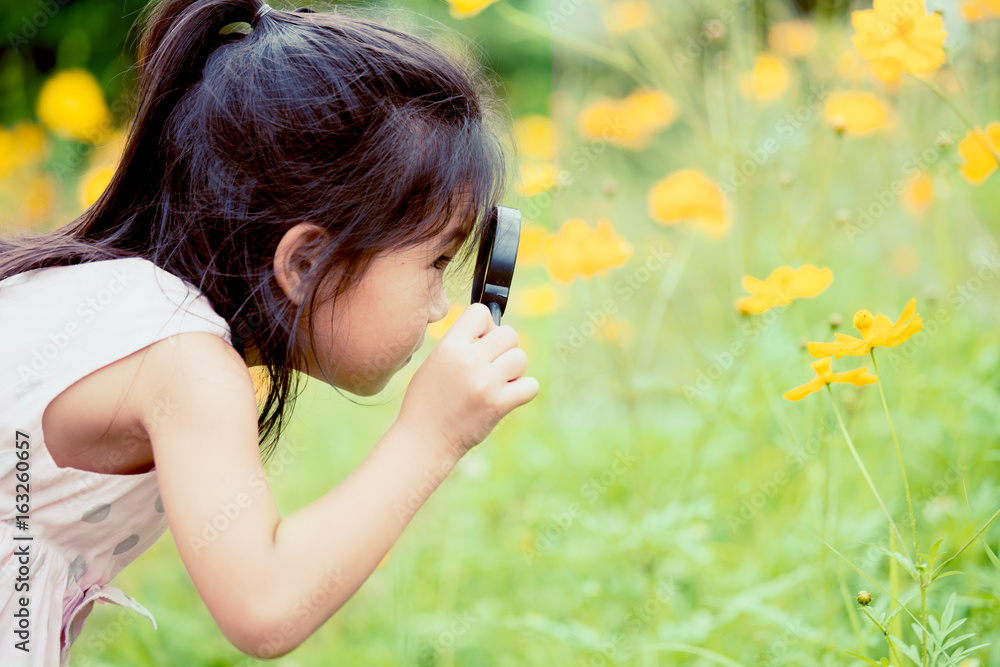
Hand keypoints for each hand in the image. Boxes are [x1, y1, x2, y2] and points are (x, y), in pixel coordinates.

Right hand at [396, 303, 539, 458]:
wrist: (424, 441)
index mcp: (449, 346)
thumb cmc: (428, 402)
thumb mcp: (434, 362)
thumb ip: (460, 344)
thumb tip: (492, 329)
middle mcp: (468, 360)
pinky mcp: (498, 404)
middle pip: (509, 334)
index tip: (480, 341)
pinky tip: (507, 397)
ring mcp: (485, 382)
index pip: (479, 312)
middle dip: (504, 348)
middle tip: (492, 366)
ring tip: (497, 383)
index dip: (486, 325)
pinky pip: (530, 385)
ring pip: (521, 357)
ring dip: (514, 370)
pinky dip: (524, 391)